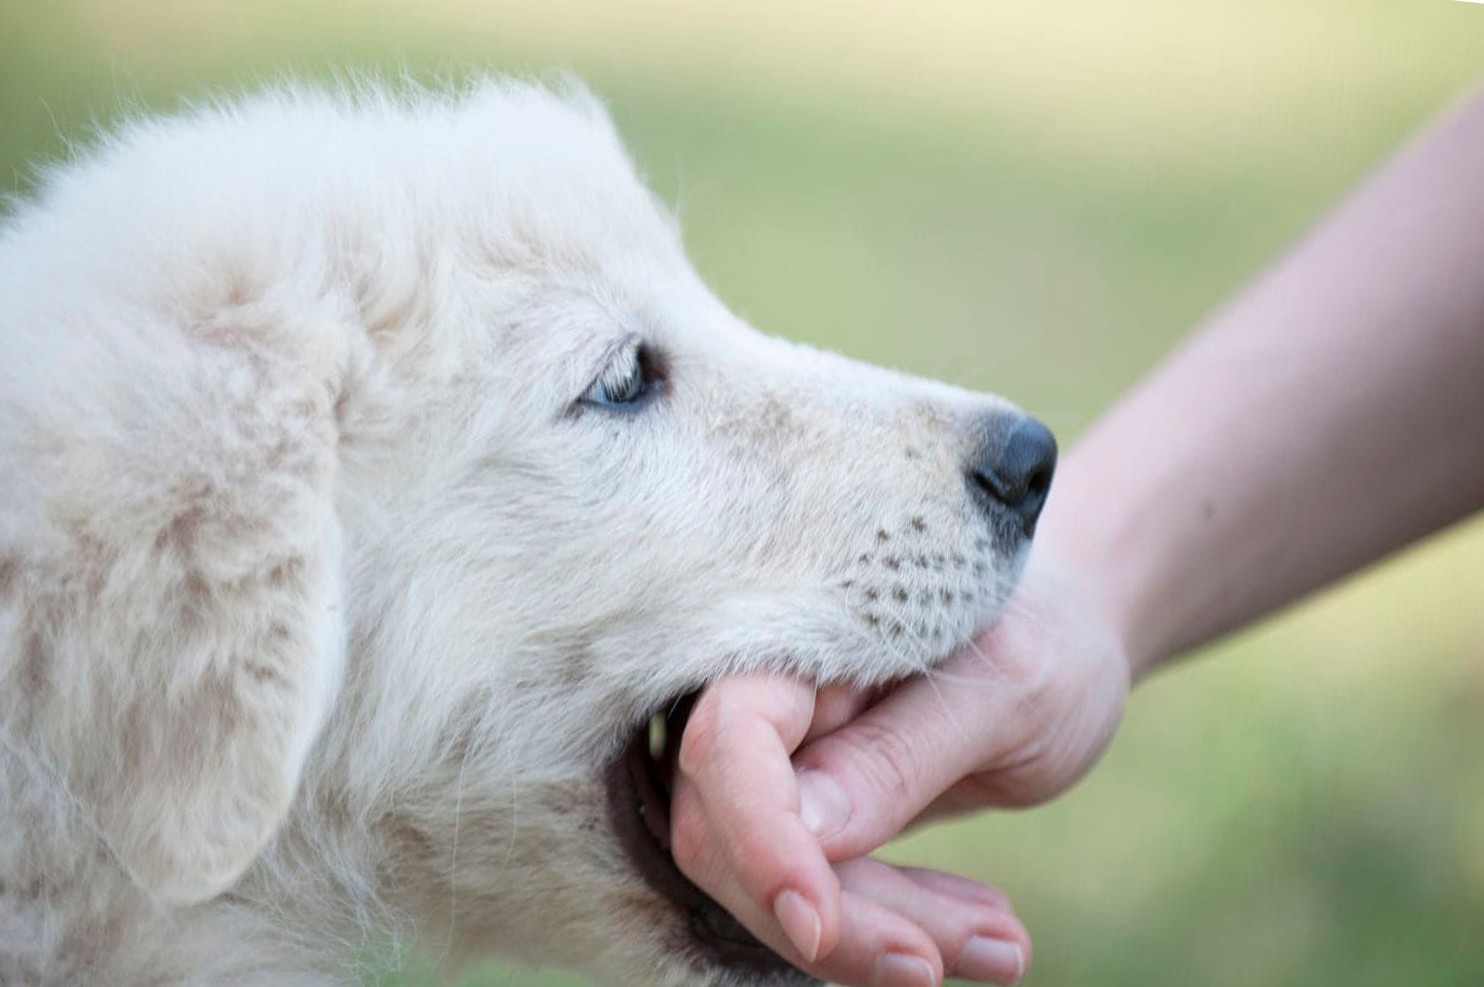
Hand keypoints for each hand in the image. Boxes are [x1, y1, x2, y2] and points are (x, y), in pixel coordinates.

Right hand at [670, 549, 1130, 985]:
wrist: (1066, 633)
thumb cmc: (1043, 635)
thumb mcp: (1005, 689)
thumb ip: (899, 754)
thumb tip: (803, 832)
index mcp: (796, 640)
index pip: (730, 741)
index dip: (758, 837)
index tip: (818, 922)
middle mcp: (769, 698)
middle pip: (733, 832)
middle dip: (839, 913)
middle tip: (963, 956)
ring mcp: (786, 759)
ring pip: (781, 878)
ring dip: (884, 931)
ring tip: (1007, 947)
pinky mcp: (816, 812)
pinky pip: (828, 888)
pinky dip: (900, 923)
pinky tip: (989, 934)